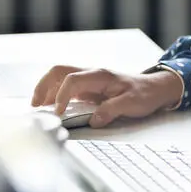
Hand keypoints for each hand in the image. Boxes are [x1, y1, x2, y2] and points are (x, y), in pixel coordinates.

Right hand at [31, 65, 183, 127]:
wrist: (155, 88)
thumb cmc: (144, 94)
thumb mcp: (132, 104)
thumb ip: (112, 110)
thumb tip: (94, 120)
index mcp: (100, 75)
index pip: (72, 80)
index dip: (61, 95)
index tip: (57, 112)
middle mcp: (92, 74)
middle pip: (59, 71)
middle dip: (44, 86)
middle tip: (35, 105)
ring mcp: (89, 80)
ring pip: (60, 77)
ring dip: (46, 89)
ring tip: (38, 107)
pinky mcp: (89, 88)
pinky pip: (66, 86)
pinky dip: (54, 94)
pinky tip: (51, 107)